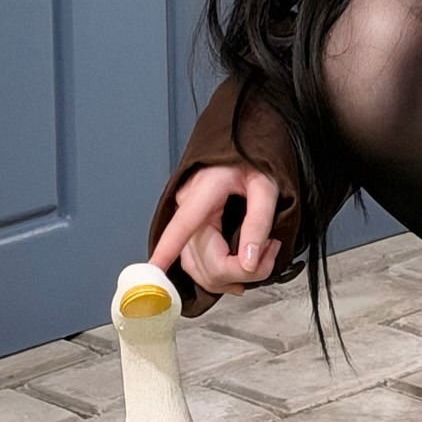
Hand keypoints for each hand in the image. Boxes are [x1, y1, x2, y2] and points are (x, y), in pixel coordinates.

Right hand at [149, 163, 281, 296]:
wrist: (245, 144)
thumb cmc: (254, 160)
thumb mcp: (266, 186)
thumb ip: (259, 222)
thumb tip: (249, 263)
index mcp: (202, 192)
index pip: (181, 228)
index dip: (166, 252)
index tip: (151, 273)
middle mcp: (186, 207)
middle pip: (204, 262)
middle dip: (240, 271)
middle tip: (270, 253)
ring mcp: (186, 219)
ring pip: (199, 270)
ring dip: (231, 276)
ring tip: (262, 257)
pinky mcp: (191, 229)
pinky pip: (199, 265)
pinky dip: (221, 275)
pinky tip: (241, 269)